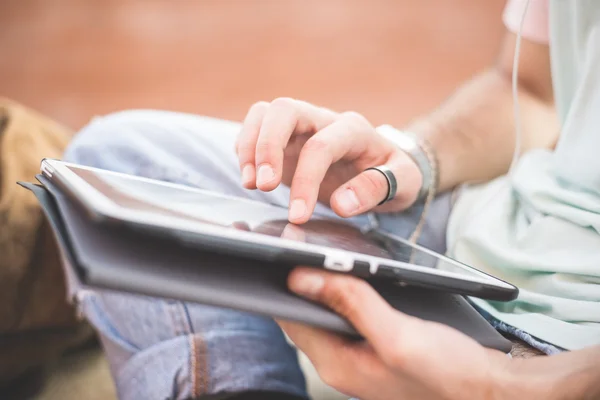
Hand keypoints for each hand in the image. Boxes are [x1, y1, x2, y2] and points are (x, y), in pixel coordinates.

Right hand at [235, 98, 422, 222]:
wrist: (387, 167)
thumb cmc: (395, 174)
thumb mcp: (404, 183)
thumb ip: (377, 189)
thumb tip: (341, 204)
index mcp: (354, 130)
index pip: (321, 145)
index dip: (306, 180)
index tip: (298, 215)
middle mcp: (323, 120)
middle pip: (284, 110)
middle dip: (267, 147)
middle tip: (262, 186)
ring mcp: (301, 127)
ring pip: (264, 113)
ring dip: (249, 146)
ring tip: (250, 183)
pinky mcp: (285, 140)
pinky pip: (256, 128)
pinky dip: (245, 149)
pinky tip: (250, 176)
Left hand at [278, 268, 511, 399]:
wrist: (487, 388)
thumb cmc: (448, 371)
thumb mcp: (398, 335)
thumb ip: (351, 304)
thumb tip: (302, 277)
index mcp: (337, 363)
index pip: (290, 318)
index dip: (278, 283)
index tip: (274, 249)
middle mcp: (341, 360)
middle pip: (304, 314)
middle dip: (297, 279)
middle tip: (297, 241)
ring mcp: (357, 354)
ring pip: (325, 312)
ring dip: (321, 283)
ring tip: (318, 251)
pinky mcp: (374, 345)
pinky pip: (346, 314)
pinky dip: (343, 291)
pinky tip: (351, 273)